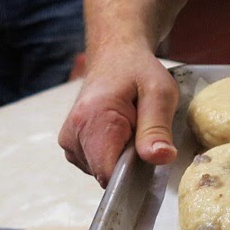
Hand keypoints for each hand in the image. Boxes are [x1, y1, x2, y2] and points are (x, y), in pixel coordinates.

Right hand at [58, 45, 179, 186]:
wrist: (116, 57)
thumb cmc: (138, 72)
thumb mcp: (160, 93)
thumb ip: (157, 128)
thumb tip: (160, 158)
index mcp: (92, 121)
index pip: (108, 172)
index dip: (134, 173)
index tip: (149, 155)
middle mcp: (73, 135)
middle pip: (107, 173)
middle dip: (131, 162)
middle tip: (144, 132)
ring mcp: (69, 142)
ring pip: (103, 171)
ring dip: (124, 158)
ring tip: (133, 128)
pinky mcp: (73, 145)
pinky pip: (98, 163)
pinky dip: (115, 154)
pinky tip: (123, 133)